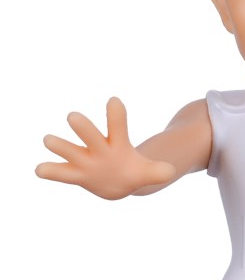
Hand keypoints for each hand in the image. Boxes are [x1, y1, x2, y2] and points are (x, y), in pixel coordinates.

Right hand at [36, 97, 175, 199]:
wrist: (118, 179)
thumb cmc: (133, 171)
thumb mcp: (147, 174)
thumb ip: (157, 172)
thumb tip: (170, 172)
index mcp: (116, 142)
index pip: (117, 125)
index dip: (116, 115)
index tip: (114, 101)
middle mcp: (97, 146)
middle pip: (89, 134)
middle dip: (83, 127)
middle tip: (73, 117)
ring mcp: (84, 159)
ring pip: (69, 150)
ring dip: (60, 146)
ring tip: (49, 140)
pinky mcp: (75, 174)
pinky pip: (60, 173)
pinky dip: (50, 171)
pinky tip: (39, 170)